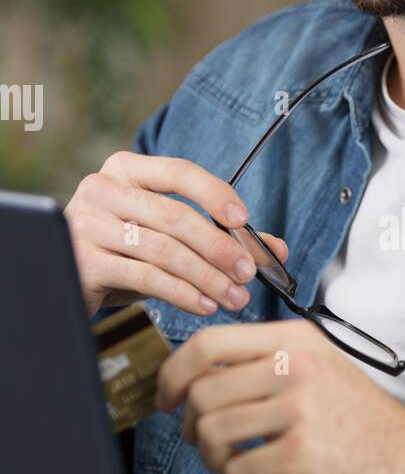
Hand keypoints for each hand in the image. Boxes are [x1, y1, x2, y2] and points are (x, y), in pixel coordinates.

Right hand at [65, 152, 288, 317]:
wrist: (63, 278)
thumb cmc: (121, 253)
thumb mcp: (166, 238)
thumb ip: (218, 236)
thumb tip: (273, 248)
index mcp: (125, 170)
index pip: (179, 172)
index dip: (215, 194)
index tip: (245, 220)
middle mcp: (103, 189)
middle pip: (175, 216)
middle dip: (219, 247)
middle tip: (247, 273)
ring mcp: (89, 224)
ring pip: (164, 250)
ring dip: (206, 277)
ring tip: (233, 297)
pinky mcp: (85, 260)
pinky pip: (145, 277)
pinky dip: (181, 293)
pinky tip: (203, 304)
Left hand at [155, 318, 404, 473]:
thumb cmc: (357, 417)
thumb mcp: (316, 365)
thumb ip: (263, 361)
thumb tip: (192, 377)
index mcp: (293, 339)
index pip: (208, 343)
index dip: (173, 374)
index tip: (166, 400)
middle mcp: (295, 365)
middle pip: (201, 394)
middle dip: (191, 428)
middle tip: (211, 446)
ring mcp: (299, 407)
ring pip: (211, 433)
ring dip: (215, 460)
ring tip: (241, 466)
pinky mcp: (303, 451)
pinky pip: (238, 472)